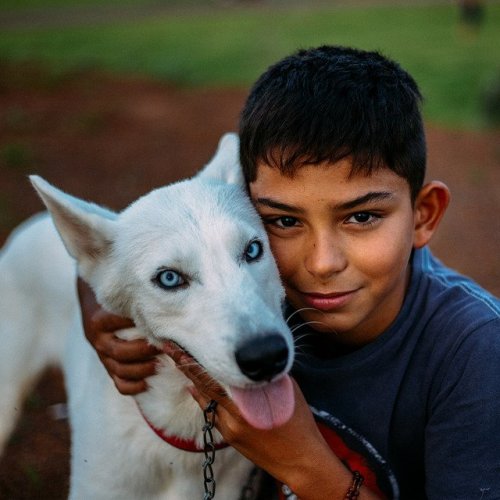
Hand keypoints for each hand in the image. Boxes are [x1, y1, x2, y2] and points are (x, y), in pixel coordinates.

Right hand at [77, 277, 160, 394]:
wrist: (95, 307)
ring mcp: (102, 356)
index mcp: (99, 322)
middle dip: (144, 351)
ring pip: (119, 370)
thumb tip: (164, 307)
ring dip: (141, 370)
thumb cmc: (116, 301)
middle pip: (120, 352)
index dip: (138, 325)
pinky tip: (146, 383)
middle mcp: (98, 340)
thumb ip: (134, 303)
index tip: (158, 324)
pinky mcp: (108, 366)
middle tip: (163, 347)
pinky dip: (132, 387)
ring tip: (159, 364)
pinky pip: (118, 383)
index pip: (118, 325)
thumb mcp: (119, 299)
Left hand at [163, 342, 369, 498]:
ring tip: (180, 361)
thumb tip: (248, 360)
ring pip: (205, 399)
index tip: (180, 345)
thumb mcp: (285, 390)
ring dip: (194, 380)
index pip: (214, 376)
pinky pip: (211, 412)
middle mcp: (233, 415)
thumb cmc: (298, 420)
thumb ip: (264, 375)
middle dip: (187, 366)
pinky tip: (195, 387)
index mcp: (247, 401)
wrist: (300, 460)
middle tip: (170, 348)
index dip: (195, 360)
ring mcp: (229, 428)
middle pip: (203, 385)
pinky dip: (203, 397)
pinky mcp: (229, 437)